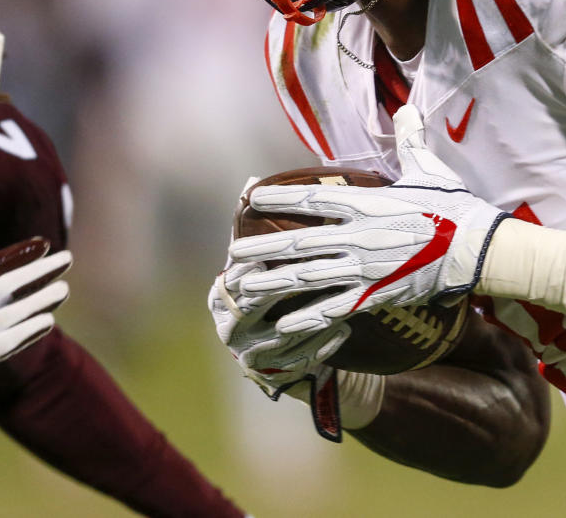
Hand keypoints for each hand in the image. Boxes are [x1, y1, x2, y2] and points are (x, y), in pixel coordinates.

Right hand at [0, 237, 70, 416]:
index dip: (19, 258)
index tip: (44, 245)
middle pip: (4, 287)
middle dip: (36, 273)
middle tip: (65, 260)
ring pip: (9, 315)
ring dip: (38, 301)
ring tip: (63, 290)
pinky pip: (5, 344)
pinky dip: (27, 332)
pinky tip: (48, 321)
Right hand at [209, 258, 348, 440]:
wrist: (279, 351)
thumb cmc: (272, 294)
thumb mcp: (259, 270)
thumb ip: (260, 243)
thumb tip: (256, 191)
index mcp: (220, 299)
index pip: (229, 282)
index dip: (247, 269)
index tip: (268, 256)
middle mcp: (229, 329)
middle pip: (250, 307)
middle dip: (277, 289)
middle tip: (308, 271)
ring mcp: (251, 355)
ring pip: (281, 335)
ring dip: (310, 316)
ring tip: (338, 300)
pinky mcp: (275, 374)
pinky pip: (301, 359)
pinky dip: (323, 342)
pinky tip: (344, 326)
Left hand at [229, 104, 507, 334]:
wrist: (476, 248)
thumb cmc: (453, 206)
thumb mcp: (428, 167)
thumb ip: (409, 139)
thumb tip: (406, 109)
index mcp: (367, 204)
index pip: (312, 200)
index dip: (279, 199)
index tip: (251, 198)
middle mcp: (359, 237)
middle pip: (299, 244)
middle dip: (262, 249)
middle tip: (233, 253)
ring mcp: (365, 269)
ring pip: (309, 278)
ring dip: (273, 284)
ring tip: (243, 287)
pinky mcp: (377, 295)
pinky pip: (336, 309)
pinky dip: (308, 318)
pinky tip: (283, 324)